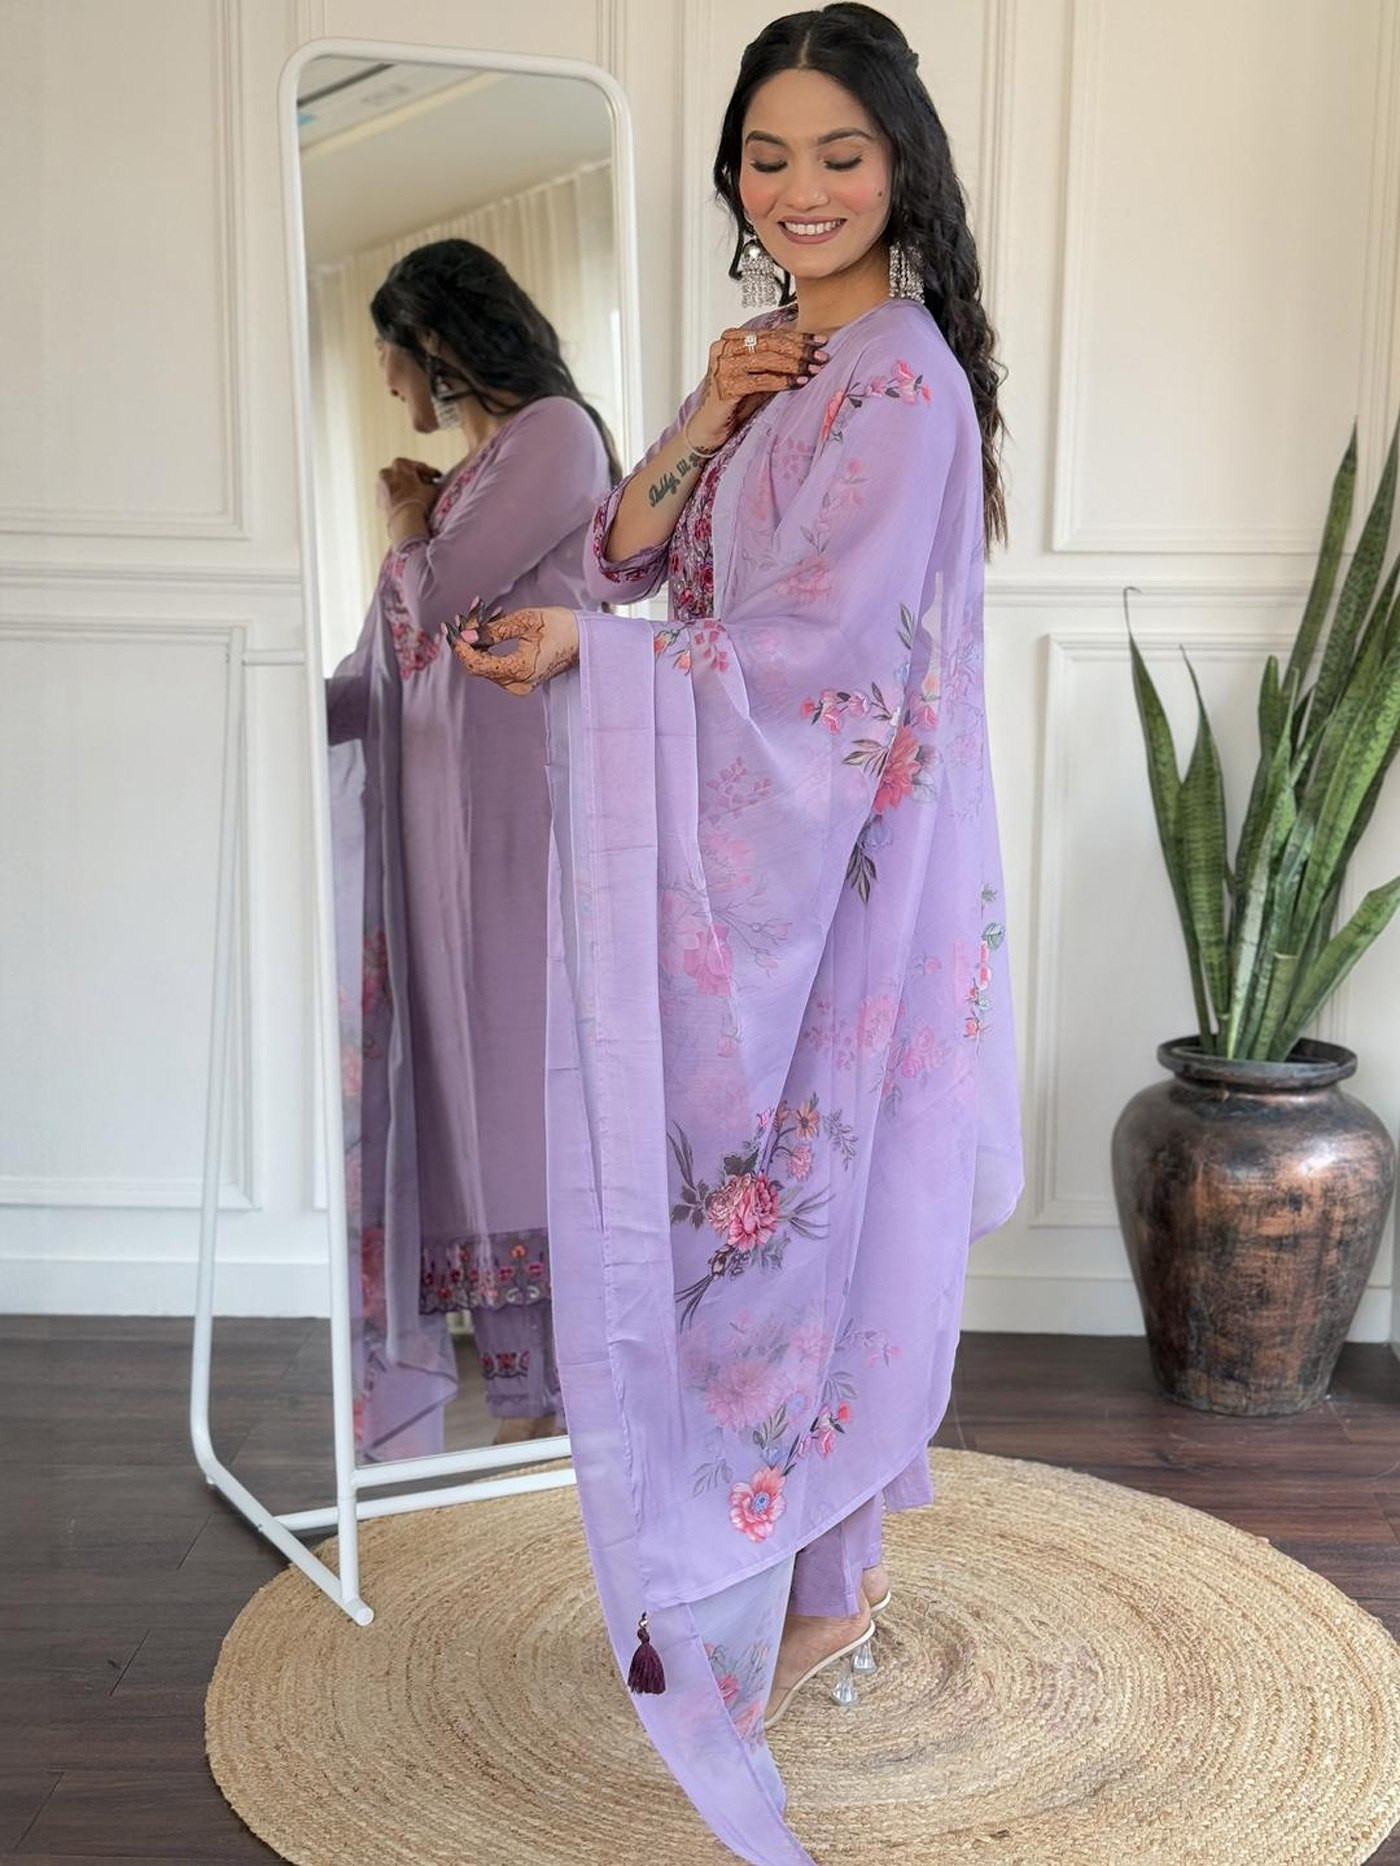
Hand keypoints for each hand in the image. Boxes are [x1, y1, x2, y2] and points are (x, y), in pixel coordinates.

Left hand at [376, 457, 442, 518]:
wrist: (404, 519)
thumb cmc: (419, 500)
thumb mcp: (432, 488)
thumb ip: (432, 483)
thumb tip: (433, 485)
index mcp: (399, 464)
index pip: (419, 467)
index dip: (431, 473)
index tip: (438, 477)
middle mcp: (386, 472)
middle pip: (405, 475)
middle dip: (416, 479)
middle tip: (427, 486)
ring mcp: (380, 487)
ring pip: (397, 486)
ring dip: (406, 489)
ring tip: (418, 497)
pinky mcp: (379, 501)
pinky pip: (393, 497)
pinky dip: (400, 499)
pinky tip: (409, 505)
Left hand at [447, 602, 578, 694]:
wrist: (585, 639)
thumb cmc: (562, 626)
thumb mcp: (526, 620)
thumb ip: (494, 630)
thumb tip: (466, 636)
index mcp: (520, 670)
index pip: (476, 664)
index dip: (459, 647)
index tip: (451, 627)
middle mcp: (517, 684)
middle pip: (478, 665)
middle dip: (468, 639)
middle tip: (467, 613)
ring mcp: (518, 684)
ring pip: (485, 664)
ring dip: (478, 641)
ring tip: (480, 613)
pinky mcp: (520, 680)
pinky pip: (495, 665)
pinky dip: (488, 647)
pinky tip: (489, 625)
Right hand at [688, 324, 828, 450]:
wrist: (709, 426)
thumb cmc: (734, 401)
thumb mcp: (756, 375)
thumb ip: (773, 361)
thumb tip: (807, 352)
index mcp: (730, 339)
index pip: (769, 333)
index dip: (797, 336)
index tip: (820, 341)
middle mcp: (723, 348)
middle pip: (769, 343)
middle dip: (799, 349)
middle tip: (821, 356)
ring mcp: (723, 365)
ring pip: (766, 359)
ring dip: (794, 364)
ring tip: (814, 369)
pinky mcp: (725, 385)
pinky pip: (761, 380)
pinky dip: (782, 382)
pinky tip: (799, 383)